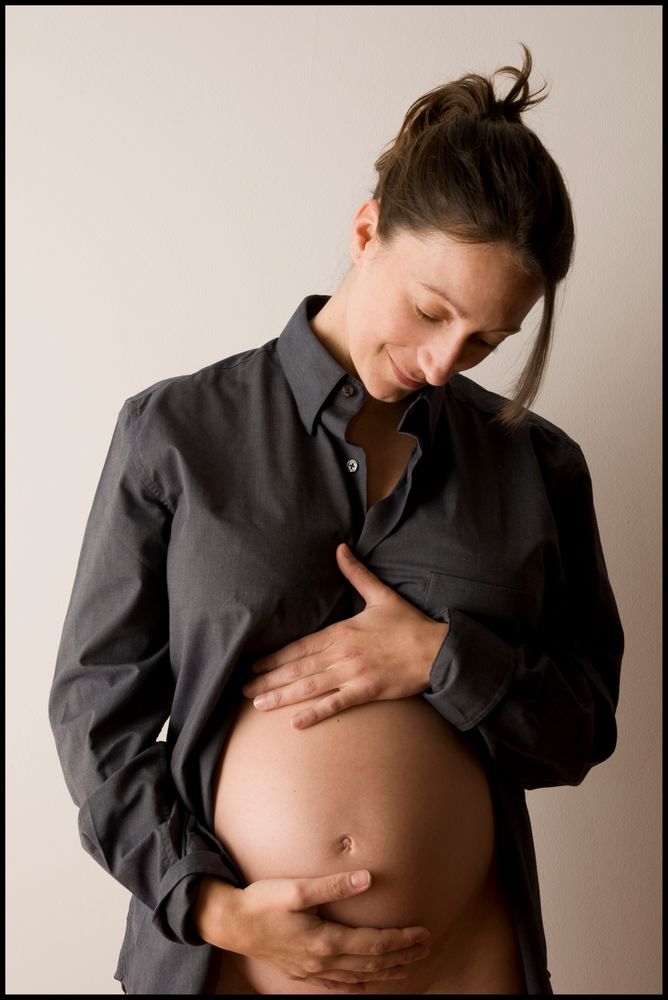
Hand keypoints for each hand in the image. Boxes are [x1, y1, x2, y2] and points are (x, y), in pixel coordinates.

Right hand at [195, 869, 431, 991]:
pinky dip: (359, 983)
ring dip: (385, 971)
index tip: (423, 933)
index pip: (374, 944)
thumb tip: (367, 878)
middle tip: (425, 949)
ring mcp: (312, 970)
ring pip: (358, 976)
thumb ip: (334, 885)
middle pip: (371, 962)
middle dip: (401, 956)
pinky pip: (338, 984)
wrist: (232, 923)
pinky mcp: (302, 972)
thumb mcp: (298, 888)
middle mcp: (322, 961)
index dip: (401, 940)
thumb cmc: (263, 902)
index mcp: (325, 941)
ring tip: (407, 967)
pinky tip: (366, 982)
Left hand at [242, 542, 447, 728]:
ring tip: (258, 704)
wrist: (437, 650)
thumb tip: (340, 547)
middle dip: (269, 679)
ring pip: (310, 686)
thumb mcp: (380, 595)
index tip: (253, 664)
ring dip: (282, 696)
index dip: (274, 656)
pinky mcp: (367, 692)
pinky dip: (315, 713)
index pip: (300, 645)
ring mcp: (353, 674)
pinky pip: (336, 704)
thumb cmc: (409, 624)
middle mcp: (342, 653)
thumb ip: (356, 574)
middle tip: (244, 688)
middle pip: (298, 667)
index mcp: (341, 631)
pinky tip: (295, 723)